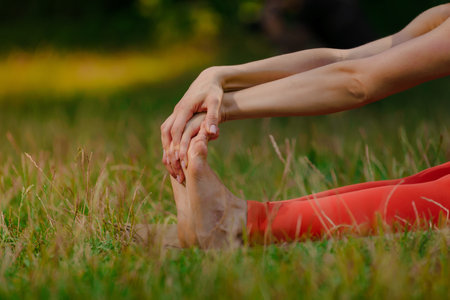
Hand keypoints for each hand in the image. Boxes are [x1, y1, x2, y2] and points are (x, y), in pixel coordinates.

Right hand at [161, 67, 223, 181]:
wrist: (208, 80)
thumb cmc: (214, 92)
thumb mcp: (216, 103)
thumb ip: (213, 118)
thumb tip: (212, 133)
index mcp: (184, 108)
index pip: (177, 130)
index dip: (178, 146)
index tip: (180, 160)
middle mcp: (177, 111)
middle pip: (168, 133)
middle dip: (170, 150)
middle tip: (174, 167)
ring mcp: (175, 113)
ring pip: (165, 132)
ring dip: (166, 147)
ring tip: (171, 164)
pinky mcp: (177, 115)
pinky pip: (168, 130)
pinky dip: (168, 142)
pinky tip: (172, 154)